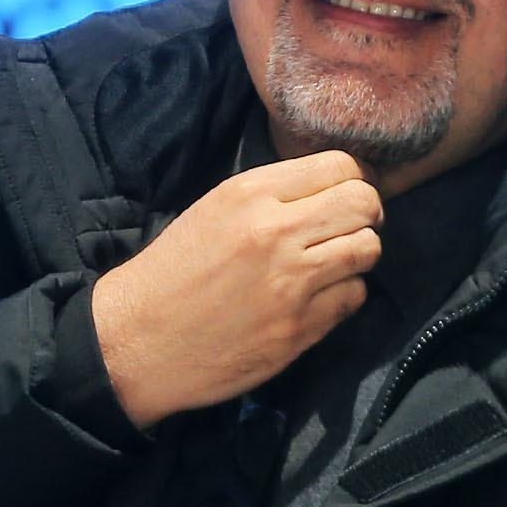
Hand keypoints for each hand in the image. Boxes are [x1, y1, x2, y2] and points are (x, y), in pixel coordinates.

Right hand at [90, 149, 381, 428]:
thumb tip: (330, 189)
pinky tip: (319, 298)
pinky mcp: (300, 328)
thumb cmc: (173, 271)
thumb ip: (273, 195)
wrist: (138, 340)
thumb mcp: (215, 209)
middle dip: (367, 214)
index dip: (355, 180)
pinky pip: (354, 297)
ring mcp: (292, 283)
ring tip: (335, 263)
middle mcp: (277, 231)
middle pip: (365, 203)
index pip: (342, 165)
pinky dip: (344, 296)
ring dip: (358, 254)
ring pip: (368, 249)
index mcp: (251, 194)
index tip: (347, 196)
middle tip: (349, 228)